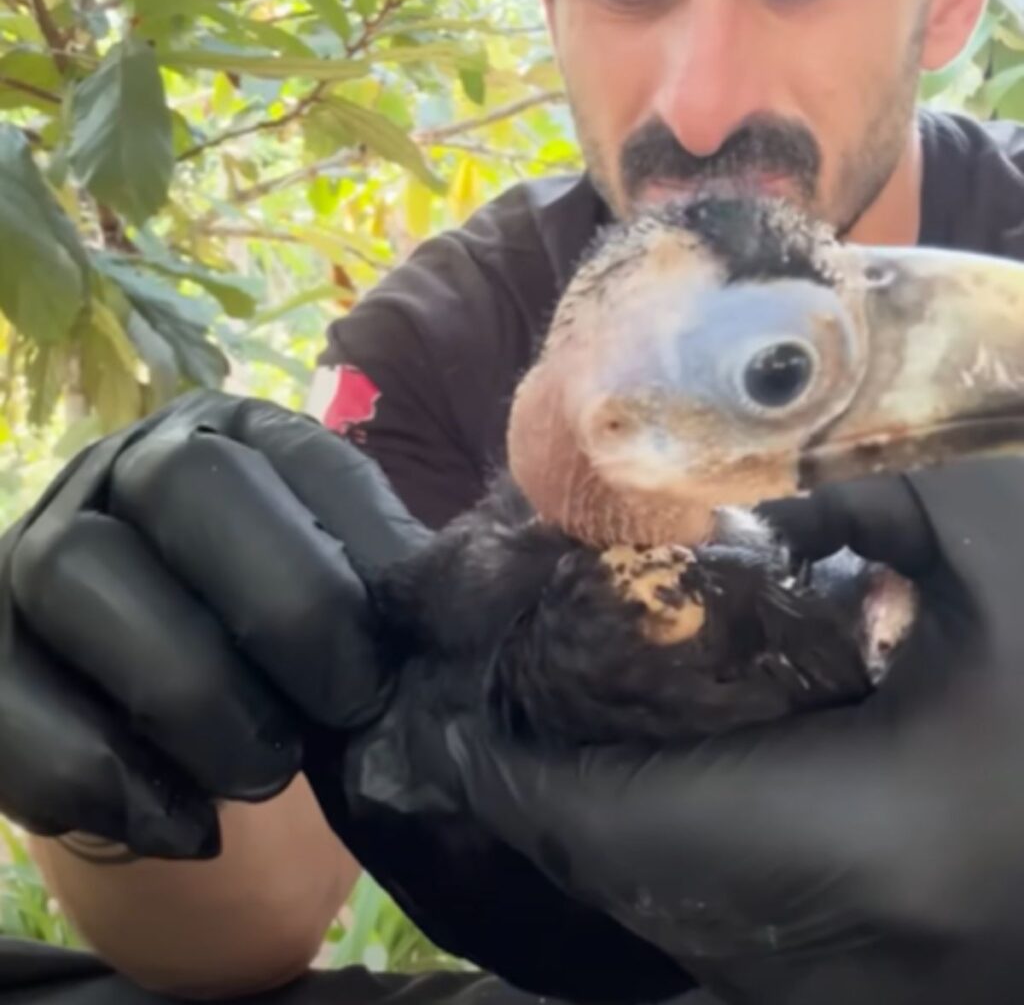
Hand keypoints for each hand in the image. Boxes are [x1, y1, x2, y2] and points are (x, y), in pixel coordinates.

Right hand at [1, 389, 693, 1001]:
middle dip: (278, 607)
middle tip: (337, 711)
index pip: (298, 461)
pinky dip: (98, 772)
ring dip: (190, 691)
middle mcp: (131, 469)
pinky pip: (7, 697)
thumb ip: (395, 583)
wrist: (185, 708)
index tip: (391, 664)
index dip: (349, 560)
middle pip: (184, 485)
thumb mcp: (349, 597)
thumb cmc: (291, 644)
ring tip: (262, 777)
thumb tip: (484, 589)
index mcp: (240, 440)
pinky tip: (185, 823)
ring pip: (78, 570)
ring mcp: (44, 548)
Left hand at [450, 455, 1023, 1004]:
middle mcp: (878, 962)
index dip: (512, 774)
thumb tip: (729, 503)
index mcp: (882, 841)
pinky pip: (774, 941)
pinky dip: (705, 866)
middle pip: (645, 891)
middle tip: (503, 726)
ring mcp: (914, 993)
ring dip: (627, 839)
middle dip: (556, 809)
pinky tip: (698, 790)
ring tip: (571, 754)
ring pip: (705, 930)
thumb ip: (835, 497)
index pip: (614, 820)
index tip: (451, 723)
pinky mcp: (942, 983)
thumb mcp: (990, 511)